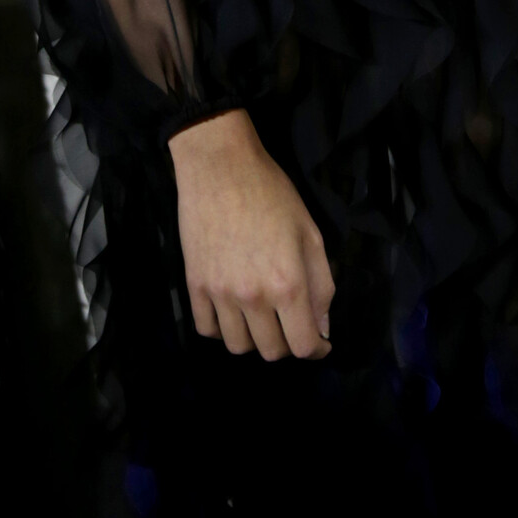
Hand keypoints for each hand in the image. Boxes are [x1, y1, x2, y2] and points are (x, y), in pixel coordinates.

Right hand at [169, 109, 333, 360]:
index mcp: (288, 284)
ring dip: (254, 338)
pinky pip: (207, 328)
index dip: (317, 350)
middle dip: (287, 343)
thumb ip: (322, 284)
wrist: (220, 165)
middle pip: (271, 351)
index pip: (304, 346)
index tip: (320, 341)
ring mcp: (220, 293)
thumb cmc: (272, 192)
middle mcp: (254, 297)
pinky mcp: (195, 283)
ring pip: (238, 345)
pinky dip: (221, 328)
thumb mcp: (310, 232)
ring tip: (259, 318)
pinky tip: (231, 311)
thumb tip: (321, 326)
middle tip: (289, 322)